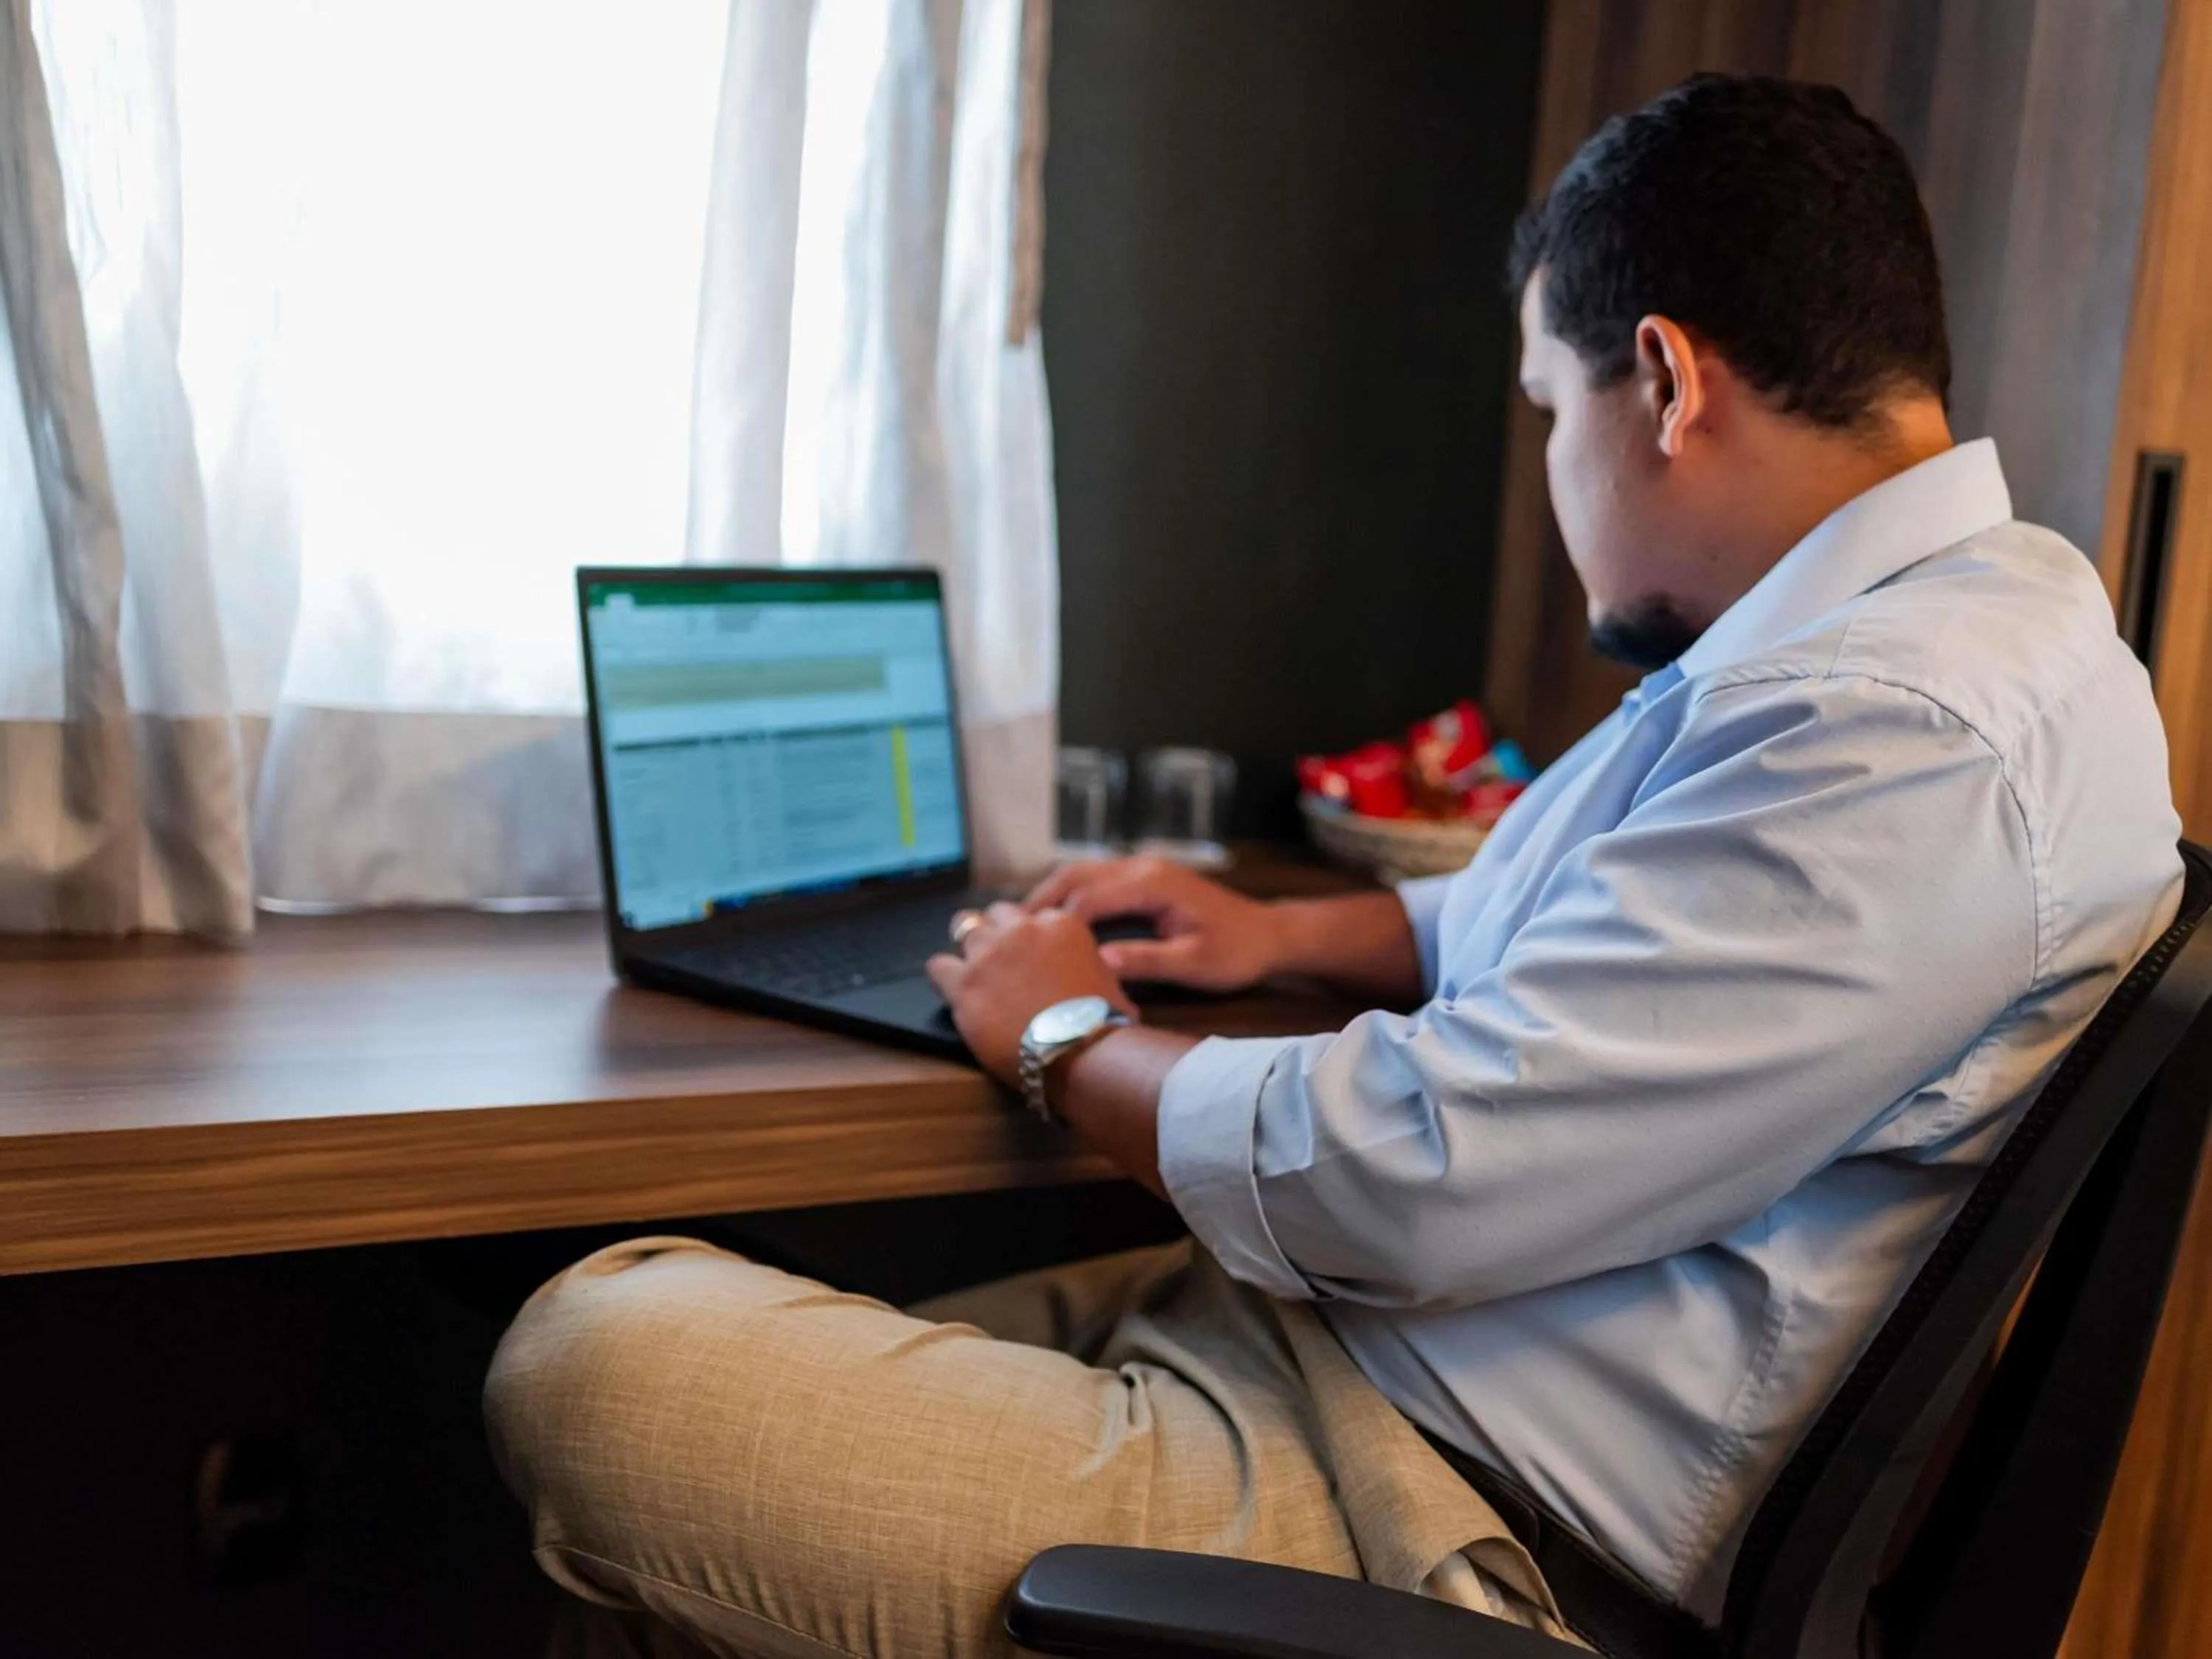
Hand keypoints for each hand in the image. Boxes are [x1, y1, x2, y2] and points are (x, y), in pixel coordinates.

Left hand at [926, 903, 1137, 1085]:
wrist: (1081, 1052)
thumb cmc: (1103, 1024)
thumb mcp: (1108, 980)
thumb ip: (1088, 964)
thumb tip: (1089, 971)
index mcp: (1059, 924)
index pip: (1033, 916)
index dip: (1029, 937)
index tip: (1029, 955)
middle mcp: (1021, 930)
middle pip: (996, 914)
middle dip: (997, 932)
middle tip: (999, 959)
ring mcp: (989, 955)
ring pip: (964, 928)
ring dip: (969, 947)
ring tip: (974, 971)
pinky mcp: (964, 985)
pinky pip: (938, 966)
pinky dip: (944, 976)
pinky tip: (952, 989)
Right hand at [1023, 856, 1286, 992]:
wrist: (1268, 935)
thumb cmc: (1236, 952)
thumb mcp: (1195, 964)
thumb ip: (1147, 960)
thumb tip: (1099, 962)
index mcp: (1152, 884)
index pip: (1089, 898)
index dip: (1056, 924)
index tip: (1028, 951)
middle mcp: (1143, 867)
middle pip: (1075, 875)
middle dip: (1039, 901)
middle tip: (1007, 932)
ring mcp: (1143, 869)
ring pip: (1081, 873)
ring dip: (1050, 896)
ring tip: (1021, 928)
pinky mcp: (1144, 879)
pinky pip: (1095, 880)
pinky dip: (1068, 896)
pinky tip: (1053, 923)